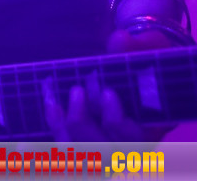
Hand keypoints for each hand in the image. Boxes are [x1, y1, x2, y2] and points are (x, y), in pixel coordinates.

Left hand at [44, 28, 177, 142]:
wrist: (142, 72)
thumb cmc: (149, 62)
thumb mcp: (150, 50)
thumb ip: (135, 48)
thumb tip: (119, 39)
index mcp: (151, 129)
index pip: (134, 138)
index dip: (118, 123)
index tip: (107, 93)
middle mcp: (130, 147)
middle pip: (104, 153)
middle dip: (85, 125)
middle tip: (77, 91)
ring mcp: (108, 151)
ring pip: (84, 156)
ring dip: (67, 130)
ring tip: (59, 101)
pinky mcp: (87, 147)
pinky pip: (68, 150)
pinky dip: (55, 134)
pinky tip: (44, 116)